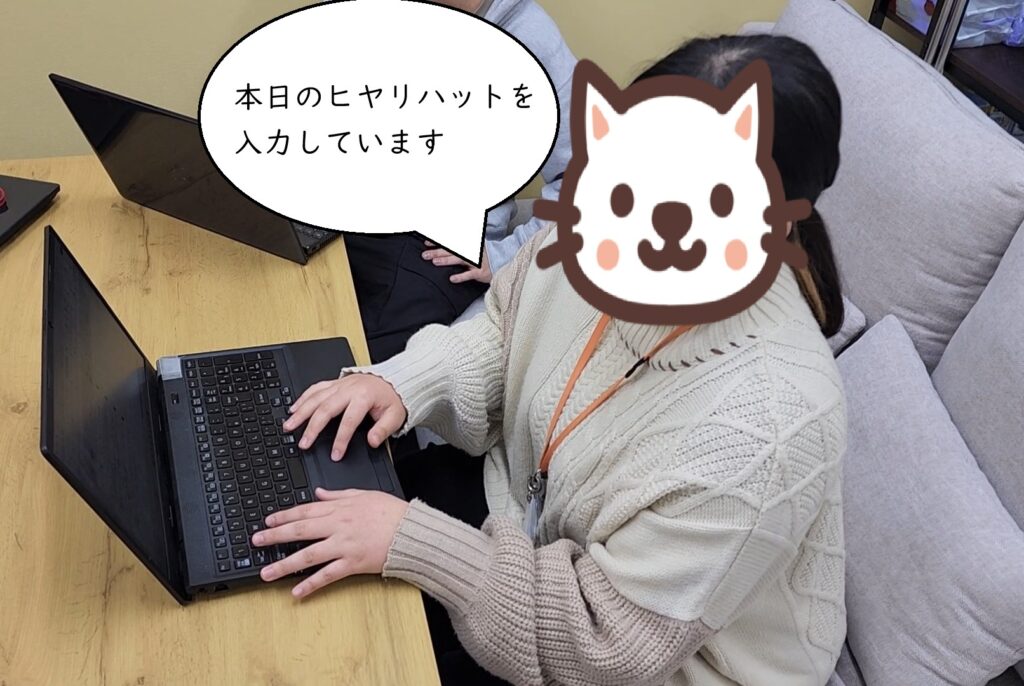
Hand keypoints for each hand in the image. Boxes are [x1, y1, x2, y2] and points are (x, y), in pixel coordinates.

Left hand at [253, 488, 408, 597]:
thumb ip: (339, 494)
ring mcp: (344, 546)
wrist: (411, 531)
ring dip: (285, 564)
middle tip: (257, 541)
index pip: (305, 510)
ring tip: (267, 572)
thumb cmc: (392, 512)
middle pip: (300, 531)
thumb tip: (319, 492)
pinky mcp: (352, 564)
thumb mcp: (364, 494)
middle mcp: (337, 527)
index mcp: (340, 509)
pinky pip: (328, 575)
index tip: (268, 520)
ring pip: (308, 555)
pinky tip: (296, 592)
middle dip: (275, 536)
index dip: (284, 516)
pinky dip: (311, 585)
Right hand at [283, 374, 405, 460]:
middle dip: (312, 427)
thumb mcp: (395, 416)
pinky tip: (293, 408)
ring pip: (315, 397)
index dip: (341, 439)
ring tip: (289, 426)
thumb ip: (383, 430)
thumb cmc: (391, 399)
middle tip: (303, 443)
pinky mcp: (334, 383)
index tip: (335, 454)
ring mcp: (339, 385)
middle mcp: (349, 389)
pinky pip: (315, 388)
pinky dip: (302, 398)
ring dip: (300, 412)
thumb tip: (372, 442)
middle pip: (325, 408)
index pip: (349, 420)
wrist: (392, 381)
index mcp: (364, 397)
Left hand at [422, 241, 491, 283]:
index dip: (438, 242)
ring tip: (435, 262)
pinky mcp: (480, 272)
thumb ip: (459, 249)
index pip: (450, 243)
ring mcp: (476, 262)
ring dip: (447, 260)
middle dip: (437, 252)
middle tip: (425, 255)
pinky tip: (452, 278)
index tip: (426, 243)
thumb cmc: (483, 257)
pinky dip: (460, 277)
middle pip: (452, 250)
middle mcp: (471, 252)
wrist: (500, 264)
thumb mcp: (472, 249)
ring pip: (459, 260)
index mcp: (468, 245)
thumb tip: (442, 250)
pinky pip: (469, 275)